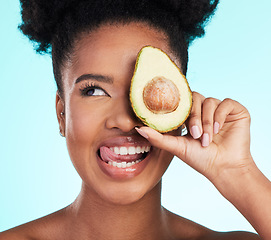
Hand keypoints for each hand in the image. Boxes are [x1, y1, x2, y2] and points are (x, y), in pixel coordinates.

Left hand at [136, 92, 253, 180]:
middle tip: (195, 135)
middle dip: (194, 117)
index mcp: (191, 116)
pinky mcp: (235, 110)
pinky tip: (219, 130)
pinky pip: (225, 103)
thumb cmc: (200, 159)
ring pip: (209, 101)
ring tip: (206, 139)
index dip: (180, 109)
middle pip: (195, 99)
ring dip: (207, 121)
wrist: (224, 168)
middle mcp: (205, 110)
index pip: (183, 102)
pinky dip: (220, 116)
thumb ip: (158, 137)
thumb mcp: (176, 147)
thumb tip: (138, 129)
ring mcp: (219, 110)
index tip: (180, 124)